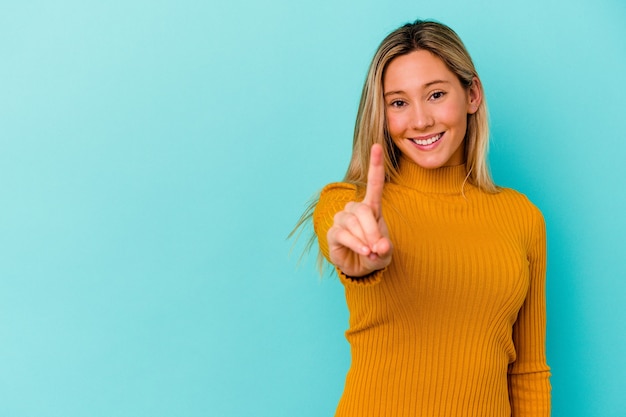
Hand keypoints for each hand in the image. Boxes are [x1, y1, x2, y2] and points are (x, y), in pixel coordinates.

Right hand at [327, 144, 392, 276]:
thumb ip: (385, 249)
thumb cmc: (375, 254)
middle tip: (378, 248)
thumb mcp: (386, 252)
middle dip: (373, 230)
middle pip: (363, 210)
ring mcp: (342, 219)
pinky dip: (356, 244)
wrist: (361, 268)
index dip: (375, 165)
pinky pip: (343, 234)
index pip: (374, 183)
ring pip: (353, 222)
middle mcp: (355, 209)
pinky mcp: (333, 232)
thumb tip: (380, 246)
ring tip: (371, 253)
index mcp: (372, 207)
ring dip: (365, 239)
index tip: (376, 146)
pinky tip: (363, 252)